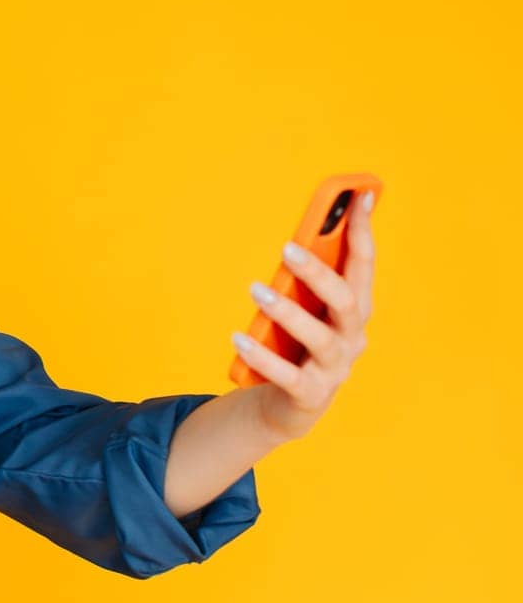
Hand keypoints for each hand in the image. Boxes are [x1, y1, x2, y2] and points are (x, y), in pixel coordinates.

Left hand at [234, 189, 377, 442]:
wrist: (288, 405)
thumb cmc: (296, 345)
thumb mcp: (305, 308)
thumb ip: (306, 279)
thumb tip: (297, 236)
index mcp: (354, 310)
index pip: (364, 266)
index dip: (364, 232)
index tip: (361, 197)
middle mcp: (352, 338)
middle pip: (347, 301)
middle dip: (319, 273)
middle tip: (285, 248)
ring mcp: (335, 369)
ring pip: (320, 338)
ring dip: (288, 312)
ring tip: (256, 289)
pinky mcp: (310, 395)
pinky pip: (288, 375)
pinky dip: (263, 357)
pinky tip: (238, 339)